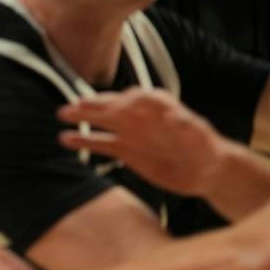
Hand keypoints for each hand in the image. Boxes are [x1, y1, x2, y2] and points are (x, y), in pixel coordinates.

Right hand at [56, 90, 220, 195]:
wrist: (205, 171)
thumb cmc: (207, 151)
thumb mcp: (200, 137)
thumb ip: (186, 126)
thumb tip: (172, 115)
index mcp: (160, 107)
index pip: (139, 98)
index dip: (127, 100)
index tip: (117, 105)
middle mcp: (142, 117)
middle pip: (114, 106)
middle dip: (96, 104)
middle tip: (77, 105)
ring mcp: (131, 132)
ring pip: (102, 121)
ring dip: (83, 116)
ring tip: (63, 114)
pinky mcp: (124, 149)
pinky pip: (100, 143)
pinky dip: (83, 140)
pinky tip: (66, 139)